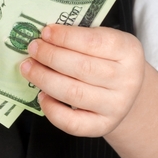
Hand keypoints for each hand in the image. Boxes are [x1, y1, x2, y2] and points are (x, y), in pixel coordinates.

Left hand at [20, 25, 145, 136]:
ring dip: (45, 79)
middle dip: (51, 56)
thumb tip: (45, 37)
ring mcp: (116, 106)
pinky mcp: (103, 126)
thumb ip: (83, 37)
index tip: (46, 32)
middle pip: (82, 68)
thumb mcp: (108, 42)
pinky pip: (72, 122)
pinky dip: (52, 109)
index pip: (95, 42)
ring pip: (74, 94)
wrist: (128, 92)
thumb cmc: (111, 60)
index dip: (66, 37)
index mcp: (129, 51)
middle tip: (33, 48)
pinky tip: (41, 95)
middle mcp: (127, 80)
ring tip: (29, 68)